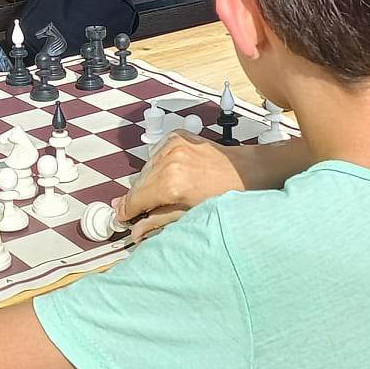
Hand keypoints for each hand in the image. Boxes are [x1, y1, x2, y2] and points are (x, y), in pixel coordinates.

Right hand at [115, 132, 245, 240]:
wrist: (246, 170)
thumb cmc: (226, 194)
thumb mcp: (191, 215)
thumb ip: (159, 222)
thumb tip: (138, 231)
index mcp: (170, 184)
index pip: (134, 200)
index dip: (126, 211)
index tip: (123, 217)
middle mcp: (168, 162)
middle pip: (137, 184)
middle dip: (138, 198)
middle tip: (141, 210)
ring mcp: (171, 146)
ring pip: (145, 169)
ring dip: (148, 182)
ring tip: (164, 192)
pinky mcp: (176, 137)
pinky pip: (155, 154)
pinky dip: (158, 165)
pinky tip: (171, 174)